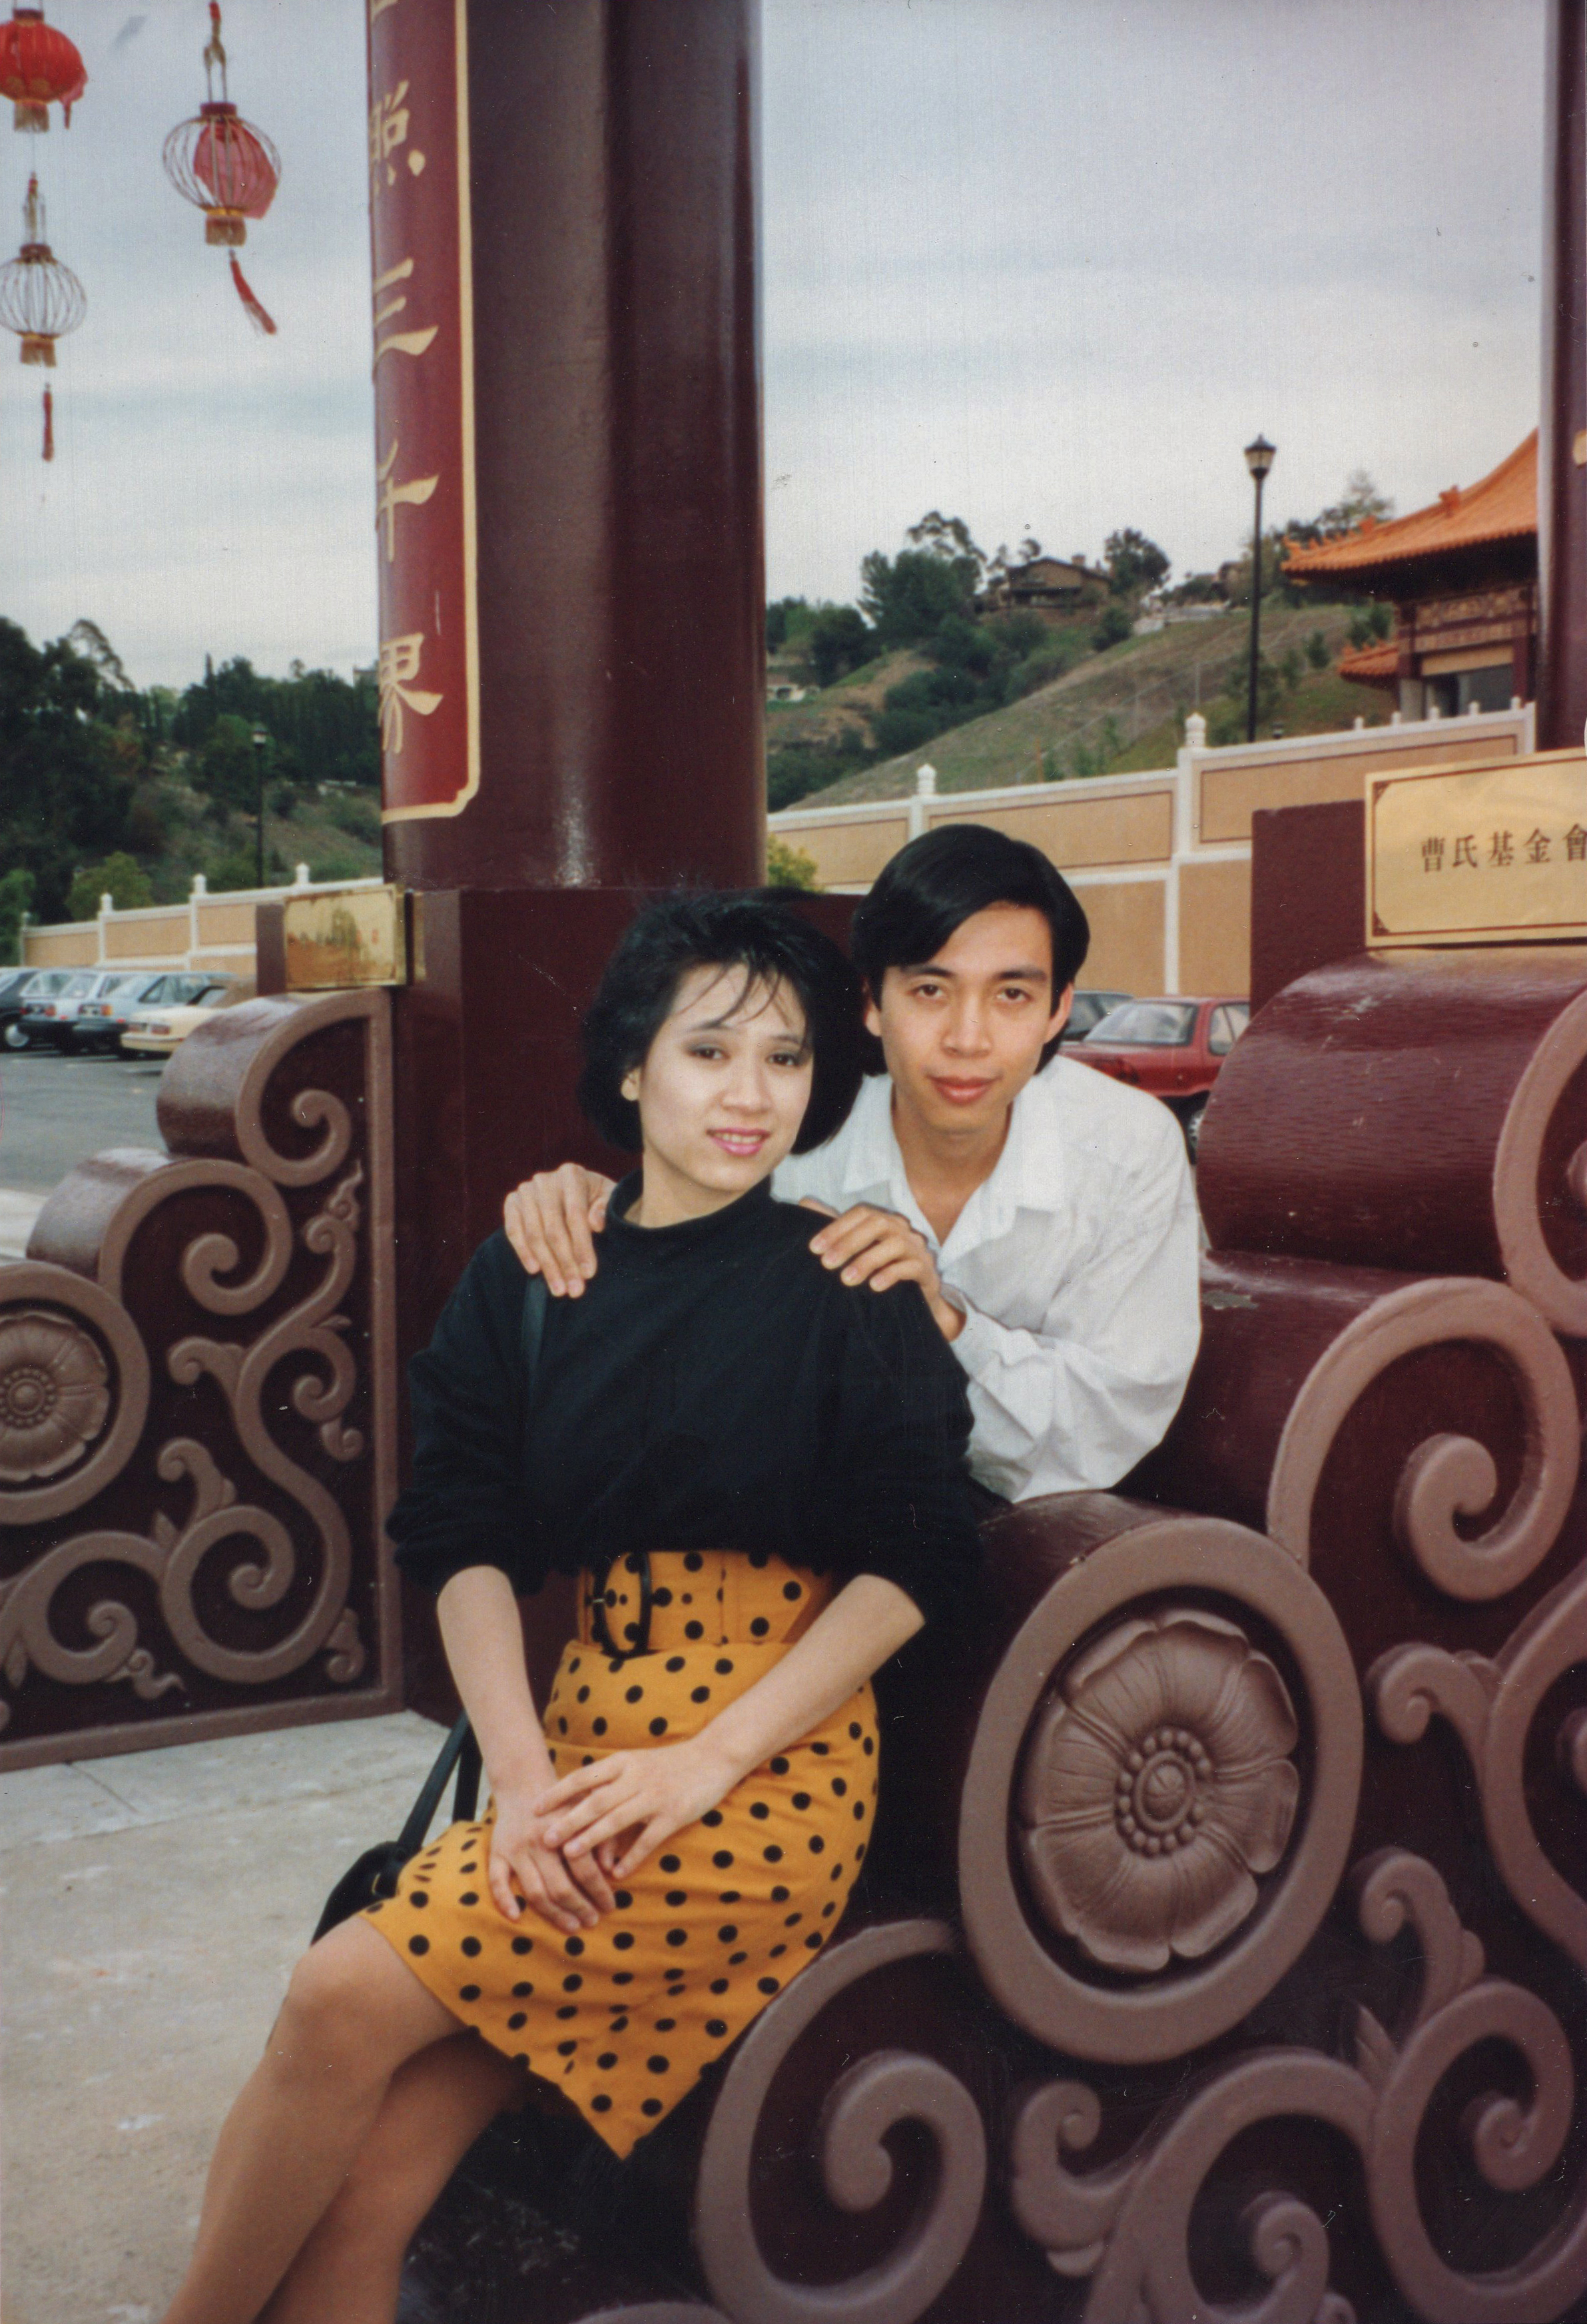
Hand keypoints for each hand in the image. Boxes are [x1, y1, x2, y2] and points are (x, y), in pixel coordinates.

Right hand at [487, 1780, 616, 1933]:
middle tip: (593, 1921)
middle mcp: (539, 1841)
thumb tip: (611, 1869)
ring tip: (572, 1926)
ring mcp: (516, 1849)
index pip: (584, 1869)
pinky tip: (516, 1917)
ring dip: (554, 1914)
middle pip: (560, 1887)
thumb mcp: (587, 1810)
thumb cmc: (563, 1801)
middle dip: (579, 1908)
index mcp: (564, 1829)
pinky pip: (497, 1881)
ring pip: (534, 1891)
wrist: (524, 1783)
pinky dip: (504, 1900)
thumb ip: (602, 1835)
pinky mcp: (497, 1851)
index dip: (599, 1891)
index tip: (610, 1906)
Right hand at [502, 1164, 614, 1296]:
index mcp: (572, 1175)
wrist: (575, 1191)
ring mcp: (526, 1191)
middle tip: (574, 1290)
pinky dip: (523, 1252)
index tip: (589, 1274)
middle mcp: (545, 1180)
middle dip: (565, 1263)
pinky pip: (514, 1231)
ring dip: (547, 1265)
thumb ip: (606, 1209)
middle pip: (553, 1229)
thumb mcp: (610, 1199)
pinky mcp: (512, 1202)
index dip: (582, 1247)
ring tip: (559, 1289)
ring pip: (534, 1234)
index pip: (575, 1216)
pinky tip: (535, 1270)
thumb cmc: (596, 1199)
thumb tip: (595, 1224)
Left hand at [535, 1739, 738, 1882]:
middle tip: (544, 1838)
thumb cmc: (669, 1763)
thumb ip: (610, 1780)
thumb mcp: (636, 1763)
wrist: (713, 1756)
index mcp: (623, 1762)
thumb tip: (578, 1803)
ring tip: (571, 1854)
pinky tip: (617, 1873)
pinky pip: (648, 1838)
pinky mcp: (674, 1814)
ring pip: (617, 1819)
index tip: (535, 1808)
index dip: (557, 1792)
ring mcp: (655, 1796)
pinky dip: (632, 1857)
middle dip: (568, 1820)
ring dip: (592, 1838)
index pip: (582, 1777)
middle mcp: (636, 1777)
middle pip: (595, 1801)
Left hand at [806, 1202, 964, 1341]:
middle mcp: (902, 1230)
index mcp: (885, 1221)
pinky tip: (874, 1286)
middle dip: (849, 1243)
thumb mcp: (856, 1250)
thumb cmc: (879, 1270)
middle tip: (826, 1264)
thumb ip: (834, 1228)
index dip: (837, 1228)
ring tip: (845, 1280)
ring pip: (895, 1244)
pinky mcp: (927, 1271)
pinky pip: (911, 1267)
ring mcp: (917, 1249)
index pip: (861, 1213)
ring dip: (867, 1261)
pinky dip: (891, 1274)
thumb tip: (805, 1200)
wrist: (913, 1300)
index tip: (814, 1248)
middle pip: (877, 1224)